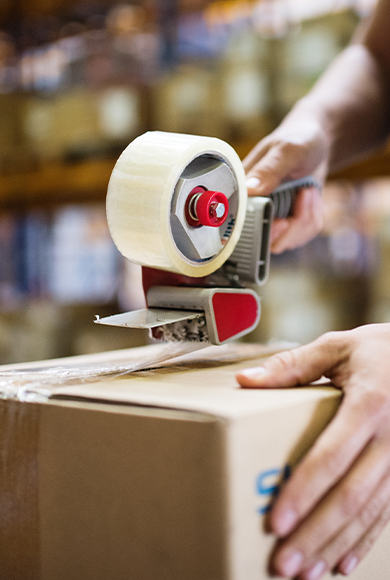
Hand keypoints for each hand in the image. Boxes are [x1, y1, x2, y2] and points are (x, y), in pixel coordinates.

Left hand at [236, 323, 389, 578]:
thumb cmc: (381, 350)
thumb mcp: (337, 346)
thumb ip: (292, 365)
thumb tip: (247, 381)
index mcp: (369, 404)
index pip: (331, 456)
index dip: (303, 491)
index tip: (277, 521)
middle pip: (350, 495)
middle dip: (315, 533)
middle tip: (284, 564)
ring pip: (368, 512)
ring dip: (335, 545)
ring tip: (305, 573)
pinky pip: (386, 511)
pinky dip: (364, 540)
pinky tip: (342, 562)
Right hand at [244, 116, 328, 252]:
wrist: (319, 142)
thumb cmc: (300, 138)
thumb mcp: (286, 150)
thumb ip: (268, 170)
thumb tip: (249, 190)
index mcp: (242, 190)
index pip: (240, 226)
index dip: (262, 230)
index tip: (283, 220)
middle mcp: (252, 208)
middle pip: (265, 242)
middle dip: (293, 226)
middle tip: (303, 196)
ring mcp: (270, 218)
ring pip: (286, 242)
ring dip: (306, 219)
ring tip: (307, 191)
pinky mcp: (287, 224)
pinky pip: (301, 236)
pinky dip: (313, 219)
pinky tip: (311, 198)